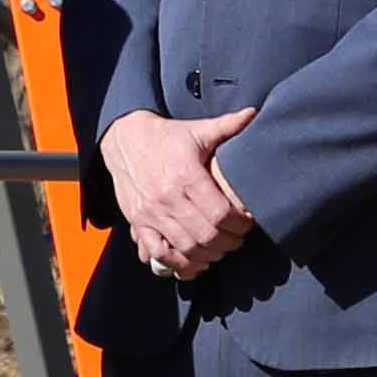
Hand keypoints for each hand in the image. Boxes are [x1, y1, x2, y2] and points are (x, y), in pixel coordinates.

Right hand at [99, 106, 259, 279]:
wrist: (123, 138)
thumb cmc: (165, 136)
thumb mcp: (197, 130)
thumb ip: (227, 126)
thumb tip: (253, 113)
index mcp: (186, 175)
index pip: (220, 213)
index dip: (239, 224)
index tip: (247, 224)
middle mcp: (167, 196)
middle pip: (206, 235)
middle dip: (228, 243)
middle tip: (237, 240)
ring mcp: (151, 212)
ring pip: (186, 247)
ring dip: (207, 255)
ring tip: (219, 250)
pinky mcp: (138, 221)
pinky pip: (157, 252)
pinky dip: (176, 263)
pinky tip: (192, 262)